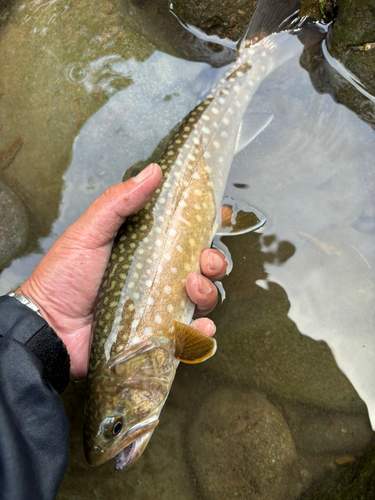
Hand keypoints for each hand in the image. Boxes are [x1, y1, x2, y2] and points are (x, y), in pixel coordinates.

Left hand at [18, 164, 226, 376]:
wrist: (48, 328)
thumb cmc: (64, 277)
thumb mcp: (89, 232)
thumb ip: (119, 202)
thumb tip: (153, 170)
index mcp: (145, 250)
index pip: (184, 236)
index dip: (206, 227)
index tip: (219, 217)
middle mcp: (157, 278)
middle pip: (201, 268)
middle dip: (213, 262)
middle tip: (204, 261)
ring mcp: (159, 308)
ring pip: (201, 300)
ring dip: (207, 292)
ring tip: (191, 287)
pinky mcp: (157, 336)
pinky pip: (188, 336)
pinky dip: (201, 333)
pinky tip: (198, 326)